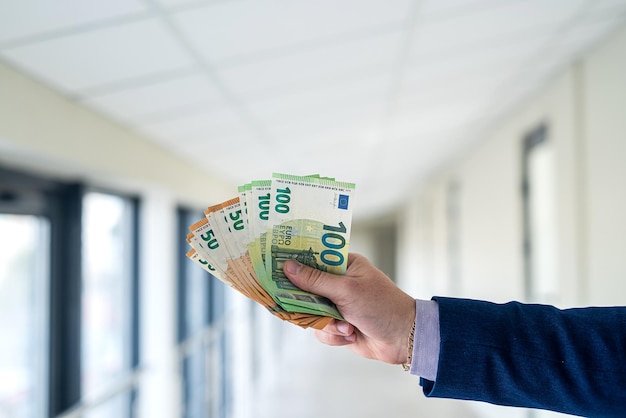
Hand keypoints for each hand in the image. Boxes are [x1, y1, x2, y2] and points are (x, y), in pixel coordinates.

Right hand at [283, 253, 415, 364]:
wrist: (403, 339)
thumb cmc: (381, 306)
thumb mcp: (347, 290)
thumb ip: (315, 280)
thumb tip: (288, 267)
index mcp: (345, 265)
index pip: (313, 259)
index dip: (295, 263)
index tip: (276, 266)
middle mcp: (339, 283)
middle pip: (306, 289)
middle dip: (310, 303)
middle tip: (302, 306)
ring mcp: (338, 305)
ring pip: (311, 313)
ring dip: (327, 323)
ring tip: (346, 326)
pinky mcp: (339, 325)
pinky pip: (321, 330)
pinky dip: (334, 335)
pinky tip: (350, 335)